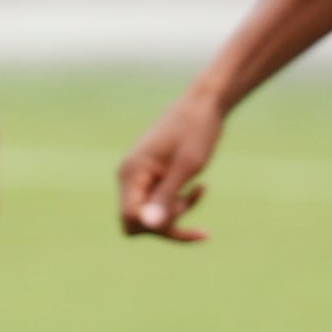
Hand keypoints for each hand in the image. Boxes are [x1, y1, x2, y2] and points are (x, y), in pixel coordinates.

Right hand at [117, 92, 222, 242]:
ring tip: (198, 191)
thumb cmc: (197, 131)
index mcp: (132, 172)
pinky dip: (179, 204)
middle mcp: (129, 176)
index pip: (130, 217)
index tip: (180, 208)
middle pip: (137, 223)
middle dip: (164, 223)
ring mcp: (139, 178)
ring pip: (149, 216)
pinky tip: (201, 188)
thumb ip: (166, 197)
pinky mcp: (151, 177)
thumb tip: (149, 226)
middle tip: (187, 204)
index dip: (155, 224)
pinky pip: (159, 204)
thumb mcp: (187, 166)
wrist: (203, 105)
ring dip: (175, 213)